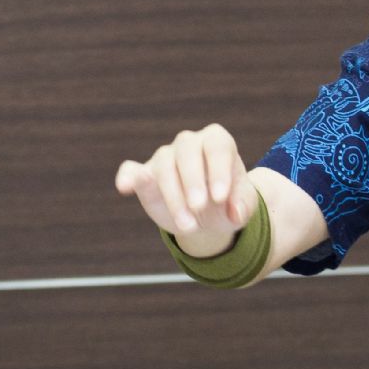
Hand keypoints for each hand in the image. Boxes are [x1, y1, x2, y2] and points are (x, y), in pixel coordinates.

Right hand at [114, 123, 260, 256]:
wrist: (208, 215)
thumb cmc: (228, 204)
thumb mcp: (243, 208)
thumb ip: (244, 207)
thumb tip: (235, 213)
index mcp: (217, 142)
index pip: (216, 146)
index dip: (218, 170)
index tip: (220, 198)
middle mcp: (189, 143)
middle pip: (187, 151)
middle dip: (192, 180)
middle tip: (199, 208)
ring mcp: (164, 156)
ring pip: (163, 165)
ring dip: (173, 196)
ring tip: (187, 225)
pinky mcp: (144, 174)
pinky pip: (131, 169)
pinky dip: (127, 176)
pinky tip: (124, 188)